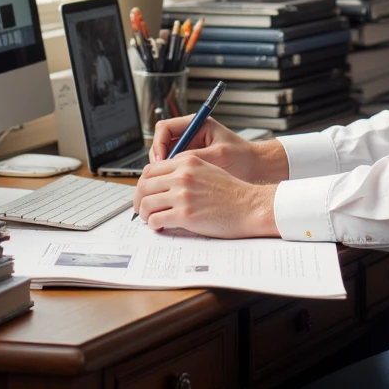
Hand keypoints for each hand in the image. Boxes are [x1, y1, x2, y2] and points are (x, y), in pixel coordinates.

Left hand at [133, 153, 279, 237]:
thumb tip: (163, 182)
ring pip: (147, 203)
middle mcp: (182, 176)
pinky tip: (160, 226)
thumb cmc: (232, 191)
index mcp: (187, 162)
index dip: (143, 183)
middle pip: (144, 186)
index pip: (151, 169)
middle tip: (141, 208)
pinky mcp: (185, 215)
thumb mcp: (208, 169)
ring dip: (145, 214)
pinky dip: (154, 225)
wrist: (250, 205)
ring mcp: (183, 195)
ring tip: (150, 219)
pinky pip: (156, 220)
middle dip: (139, 199)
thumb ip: (185, 171)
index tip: (144, 192)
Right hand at [149, 116, 287, 183]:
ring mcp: (190, 147)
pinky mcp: (192, 161)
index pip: (164, 128)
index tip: (161, 162)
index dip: (158, 144)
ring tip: (166, 185)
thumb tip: (170, 163)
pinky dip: (171, 177)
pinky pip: (174, 167)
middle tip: (159, 176)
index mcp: (196, 124)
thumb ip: (194, 157)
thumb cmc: (242, 157)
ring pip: (166, 157)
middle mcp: (190, 134)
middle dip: (158, 159)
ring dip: (163, 170)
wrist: (256, 166)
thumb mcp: (218, 156)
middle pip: (161, 143)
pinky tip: (174, 189)